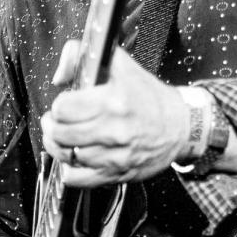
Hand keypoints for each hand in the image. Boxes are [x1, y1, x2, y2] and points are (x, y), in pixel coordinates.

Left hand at [41, 40, 188, 186]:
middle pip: (60, 133)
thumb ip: (82, 57)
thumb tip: (59, 77)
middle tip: (60, 121)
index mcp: (113, 102)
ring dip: (60, 145)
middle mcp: (114, 132)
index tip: (67, 104)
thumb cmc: (150, 98)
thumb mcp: (120, 65)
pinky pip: (76, 179)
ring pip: (65, 156)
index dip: (60, 104)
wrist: (181, 127)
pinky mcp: (116, 174)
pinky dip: (69, 169)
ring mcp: (114, 156)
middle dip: (55, 124)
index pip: (63, 108)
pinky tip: (76, 157)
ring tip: (66, 137)